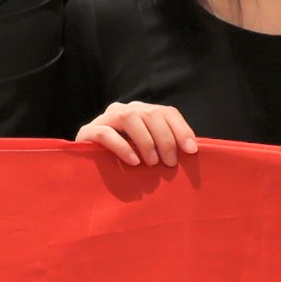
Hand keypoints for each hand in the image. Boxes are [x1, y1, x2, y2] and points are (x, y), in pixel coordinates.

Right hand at [78, 101, 200, 169]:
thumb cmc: (125, 165)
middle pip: (150, 114)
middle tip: (170, 163)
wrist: (88, 172)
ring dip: (145, 140)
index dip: (181, 129)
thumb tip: (192, 152)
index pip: (166, 112)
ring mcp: (105, 118)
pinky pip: (106, 133)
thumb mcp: (148, 154)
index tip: (191, 150)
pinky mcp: (88, 131)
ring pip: (129, 117)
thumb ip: (165, 148)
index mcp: (141, 112)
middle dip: (165, 139)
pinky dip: (122, 146)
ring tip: (152, 163)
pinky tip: (133, 161)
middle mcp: (124, 110)